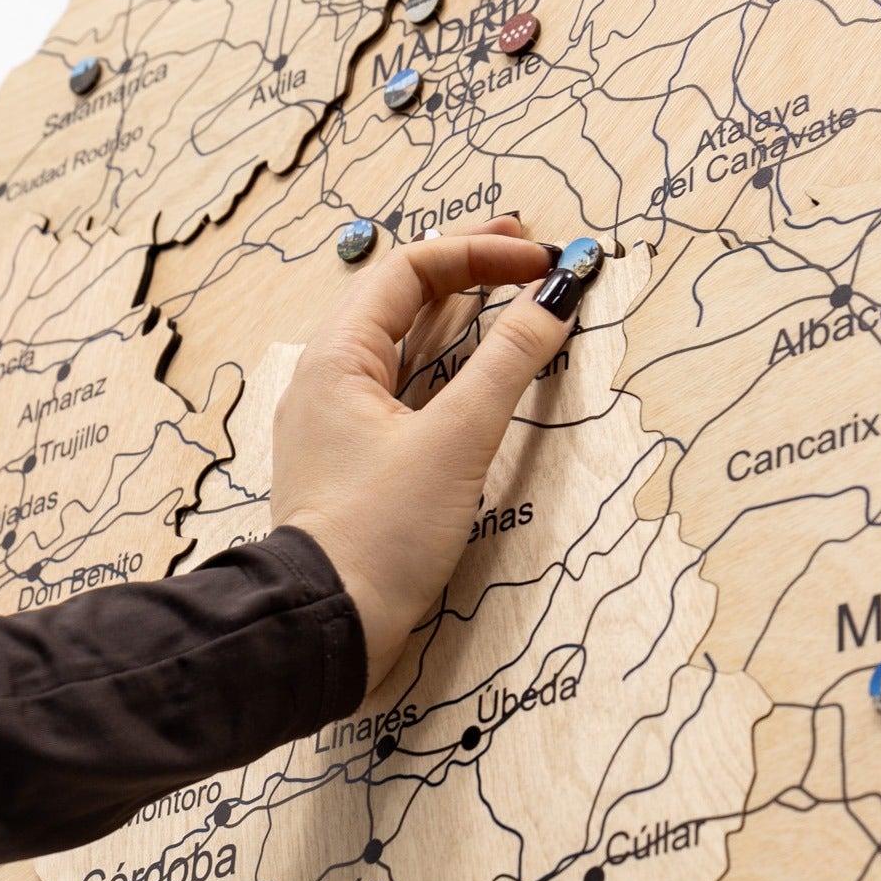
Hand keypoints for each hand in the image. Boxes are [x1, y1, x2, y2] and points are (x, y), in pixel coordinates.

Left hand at [271, 215, 600, 692]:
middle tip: (530, 253)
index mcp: (337, 358)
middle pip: (404, 301)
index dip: (480, 253)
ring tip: (513, 297)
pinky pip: (407, 395)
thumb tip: (553, 301)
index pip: (410, 271)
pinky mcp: (358, 466)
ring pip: (407, 349)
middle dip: (471, 272)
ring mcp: (341, 425)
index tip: (541, 261)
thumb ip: (508, 364)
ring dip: (463, 321)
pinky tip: (480, 375)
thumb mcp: (456, 441)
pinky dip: (450, 371)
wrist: (327, 626)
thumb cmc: (380, 535)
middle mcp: (330, 381)